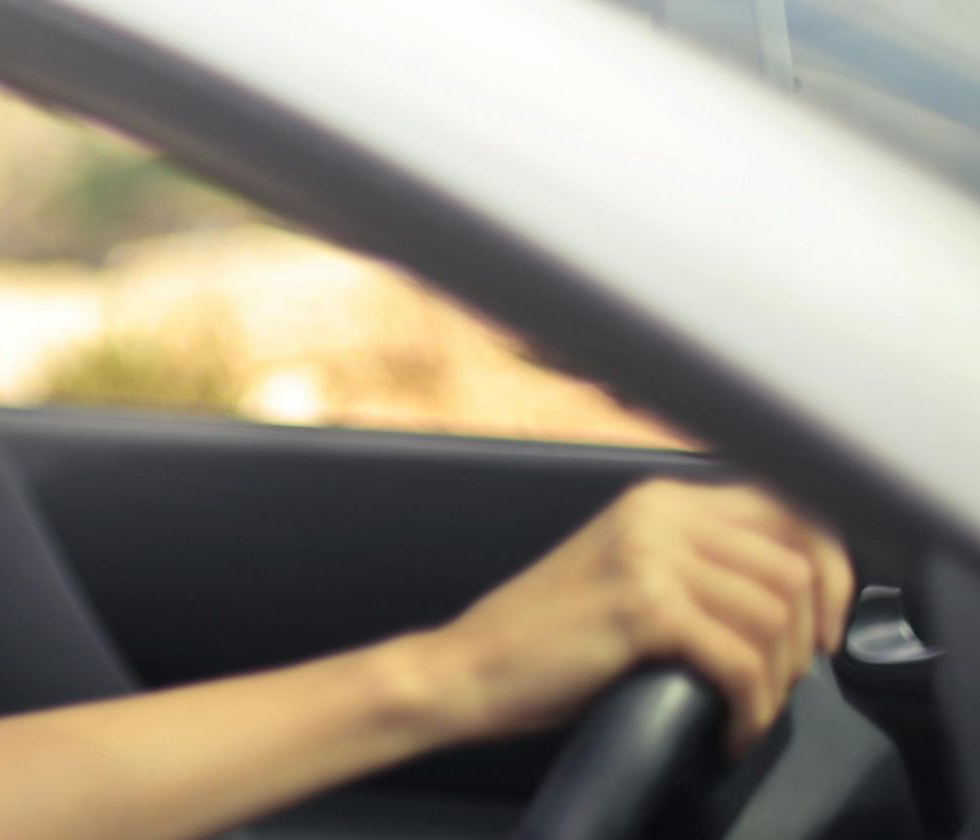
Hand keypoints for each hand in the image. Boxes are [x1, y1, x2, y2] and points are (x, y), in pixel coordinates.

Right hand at [407, 478, 853, 754]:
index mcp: (660, 500)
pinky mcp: (643, 609)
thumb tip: (793, 595)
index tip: (826, 628)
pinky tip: (731, 731)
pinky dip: (749, 708)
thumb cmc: (544, 640)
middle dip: (809, 636)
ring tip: (749, 710)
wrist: (466, 669)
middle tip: (785, 682)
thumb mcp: (627, 575)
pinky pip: (739, 661)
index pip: (791, 510)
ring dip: (777, 680)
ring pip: (774, 615)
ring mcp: (649, 556)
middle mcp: (658, 513)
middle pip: (795, 564)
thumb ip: (696, 563)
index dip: (832, 571)